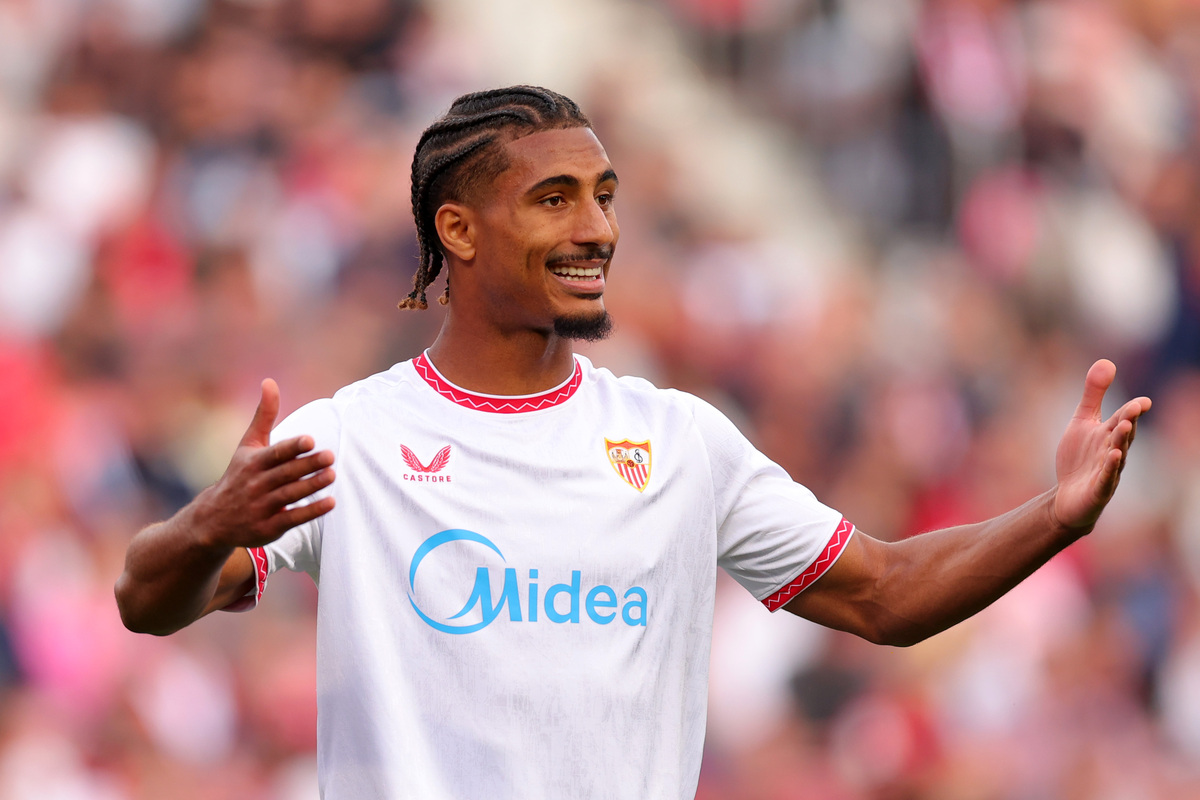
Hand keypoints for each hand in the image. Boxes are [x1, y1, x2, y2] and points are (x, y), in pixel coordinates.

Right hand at [192, 379, 335, 548]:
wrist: (213, 520)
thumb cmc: (239, 474)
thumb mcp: (248, 445)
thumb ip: (264, 415)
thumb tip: (270, 381)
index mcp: (252, 463)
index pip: (275, 454)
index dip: (292, 447)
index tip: (310, 440)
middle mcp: (256, 485)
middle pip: (286, 474)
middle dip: (308, 465)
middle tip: (330, 455)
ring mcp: (261, 507)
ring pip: (290, 495)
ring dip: (312, 486)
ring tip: (332, 475)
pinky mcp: (269, 527)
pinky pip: (292, 518)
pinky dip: (311, 511)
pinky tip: (330, 502)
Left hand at [1052, 360, 1150, 533]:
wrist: (1068, 497)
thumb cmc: (1079, 458)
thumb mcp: (1082, 421)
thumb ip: (1093, 394)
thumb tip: (1107, 361)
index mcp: (1110, 434)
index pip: (1123, 419)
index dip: (1132, 410)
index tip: (1143, 401)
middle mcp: (1113, 451)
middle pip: (1123, 435)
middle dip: (1128, 421)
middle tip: (1133, 408)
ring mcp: (1107, 471)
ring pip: (1117, 455)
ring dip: (1121, 442)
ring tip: (1124, 427)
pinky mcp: (1098, 489)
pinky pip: (1106, 478)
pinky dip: (1109, 468)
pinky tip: (1112, 456)